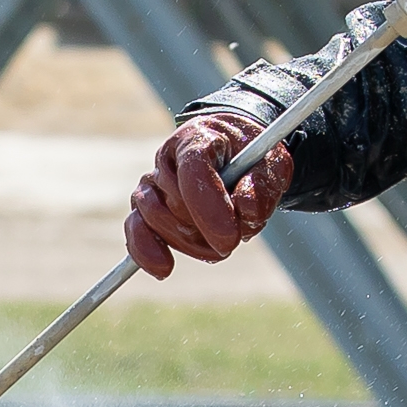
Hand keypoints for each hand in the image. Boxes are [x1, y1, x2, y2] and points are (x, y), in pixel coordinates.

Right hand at [124, 114, 293, 279]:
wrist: (233, 154)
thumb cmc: (250, 159)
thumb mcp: (271, 165)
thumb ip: (262, 186)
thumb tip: (247, 212)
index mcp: (198, 138)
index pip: (193, 170)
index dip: (209, 207)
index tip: (231, 238)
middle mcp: (167, 158)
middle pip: (176, 202)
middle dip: (206, 229)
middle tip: (234, 239)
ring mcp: (152, 183)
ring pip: (156, 220)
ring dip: (189, 242)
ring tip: (218, 246)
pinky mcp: (145, 208)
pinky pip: (135, 232)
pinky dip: (145, 252)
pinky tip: (163, 268)